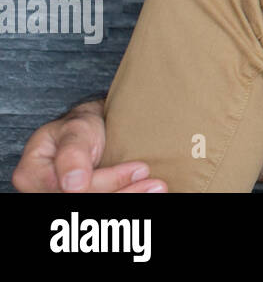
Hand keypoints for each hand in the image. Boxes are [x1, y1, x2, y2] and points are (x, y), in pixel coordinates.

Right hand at [11, 100, 166, 192]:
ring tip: (157, 188)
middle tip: (156, 183)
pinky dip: (127, 199)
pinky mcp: (83, 200)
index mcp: (30, 173)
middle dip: (122, 193)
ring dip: (129, 199)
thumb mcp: (75, 129)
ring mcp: (60, 198)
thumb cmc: (80, 126)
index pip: (68, 188)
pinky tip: (147, 194)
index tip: (140, 168)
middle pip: (84, 200)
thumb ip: (72, 154)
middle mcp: (40, 192)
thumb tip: (73, 184)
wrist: (92, 129)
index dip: (105, 182)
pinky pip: (102, 211)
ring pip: (96, 207)